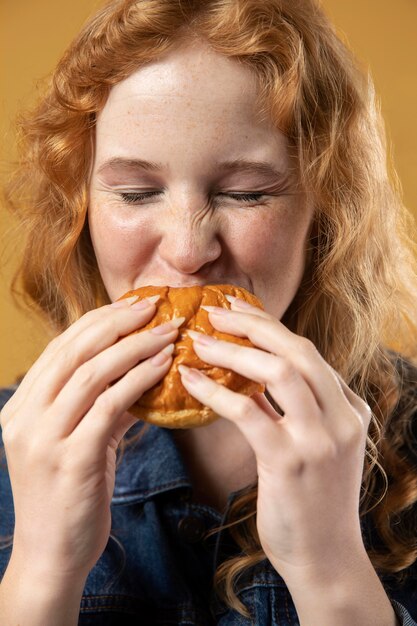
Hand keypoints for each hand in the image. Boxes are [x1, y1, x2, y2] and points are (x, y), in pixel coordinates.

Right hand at [0, 296, 180, 581]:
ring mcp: (44, 437)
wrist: (51, 557)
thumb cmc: (68, 497)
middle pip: (74, 350)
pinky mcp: (71, 459)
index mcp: (21, 406)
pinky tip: (164, 366)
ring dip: (136, 345)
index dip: (99, 320)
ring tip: (169, 331)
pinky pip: (110, 405)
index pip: (61, 347)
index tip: (132, 304)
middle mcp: (25, 416)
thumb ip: (101, 407)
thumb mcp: (78, 443)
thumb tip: (141, 375)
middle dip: (118, 321)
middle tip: (155, 305)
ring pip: (92, 372)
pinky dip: (140, 379)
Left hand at [179, 297, 371, 587]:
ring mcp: (320, 439)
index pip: (306, 353)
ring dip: (234, 350)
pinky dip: (217, 391)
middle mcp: (342, 416)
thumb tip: (252, 378)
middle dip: (253, 324)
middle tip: (215, 310)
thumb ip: (294, 410)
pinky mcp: (291, 462)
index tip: (237, 311)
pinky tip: (190, 381)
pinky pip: (249, 411)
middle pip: (297, 350)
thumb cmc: (313, 500)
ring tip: (198, 340)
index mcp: (349, 407)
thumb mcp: (317, 445)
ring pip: (279, 372)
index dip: (269, 327)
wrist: (326, 558)